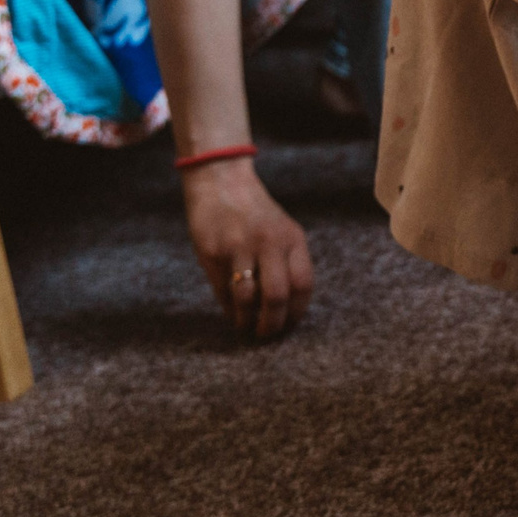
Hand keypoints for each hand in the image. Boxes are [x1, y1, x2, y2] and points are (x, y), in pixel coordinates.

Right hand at [181, 158, 312, 338]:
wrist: (221, 181)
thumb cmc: (253, 212)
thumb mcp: (281, 230)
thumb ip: (287, 261)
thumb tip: (287, 307)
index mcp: (292, 238)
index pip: (303, 284)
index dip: (297, 312)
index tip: (290, 326)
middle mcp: (269, 242)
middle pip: (277, 296)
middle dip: (273, 324)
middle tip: (267, 335)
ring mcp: (240, 248)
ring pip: (247, 299)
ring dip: (247, 321)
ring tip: (246, 327)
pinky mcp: (214, 253)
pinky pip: (223, 292)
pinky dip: (229, 309)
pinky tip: (232, 313)